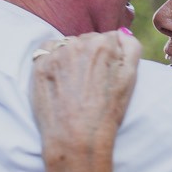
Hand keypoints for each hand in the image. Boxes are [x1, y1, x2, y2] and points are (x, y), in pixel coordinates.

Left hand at [30, 32, 141, 166]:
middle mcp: (80, 44)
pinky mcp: (40, 64)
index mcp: (105, 44)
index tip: (106, 76)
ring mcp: (58, 54)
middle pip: (88, 40)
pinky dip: (52, 58)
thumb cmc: (107, 112)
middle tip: (91, 82)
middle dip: (90, 55)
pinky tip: (59, 78)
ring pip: (68, 44)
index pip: (110, 39)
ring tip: (75, 83)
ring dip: (71, 57)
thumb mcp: (130, 79)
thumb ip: (131, 47)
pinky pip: (47, 50)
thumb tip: (122, 32)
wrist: (77, 139)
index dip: (109, 58)